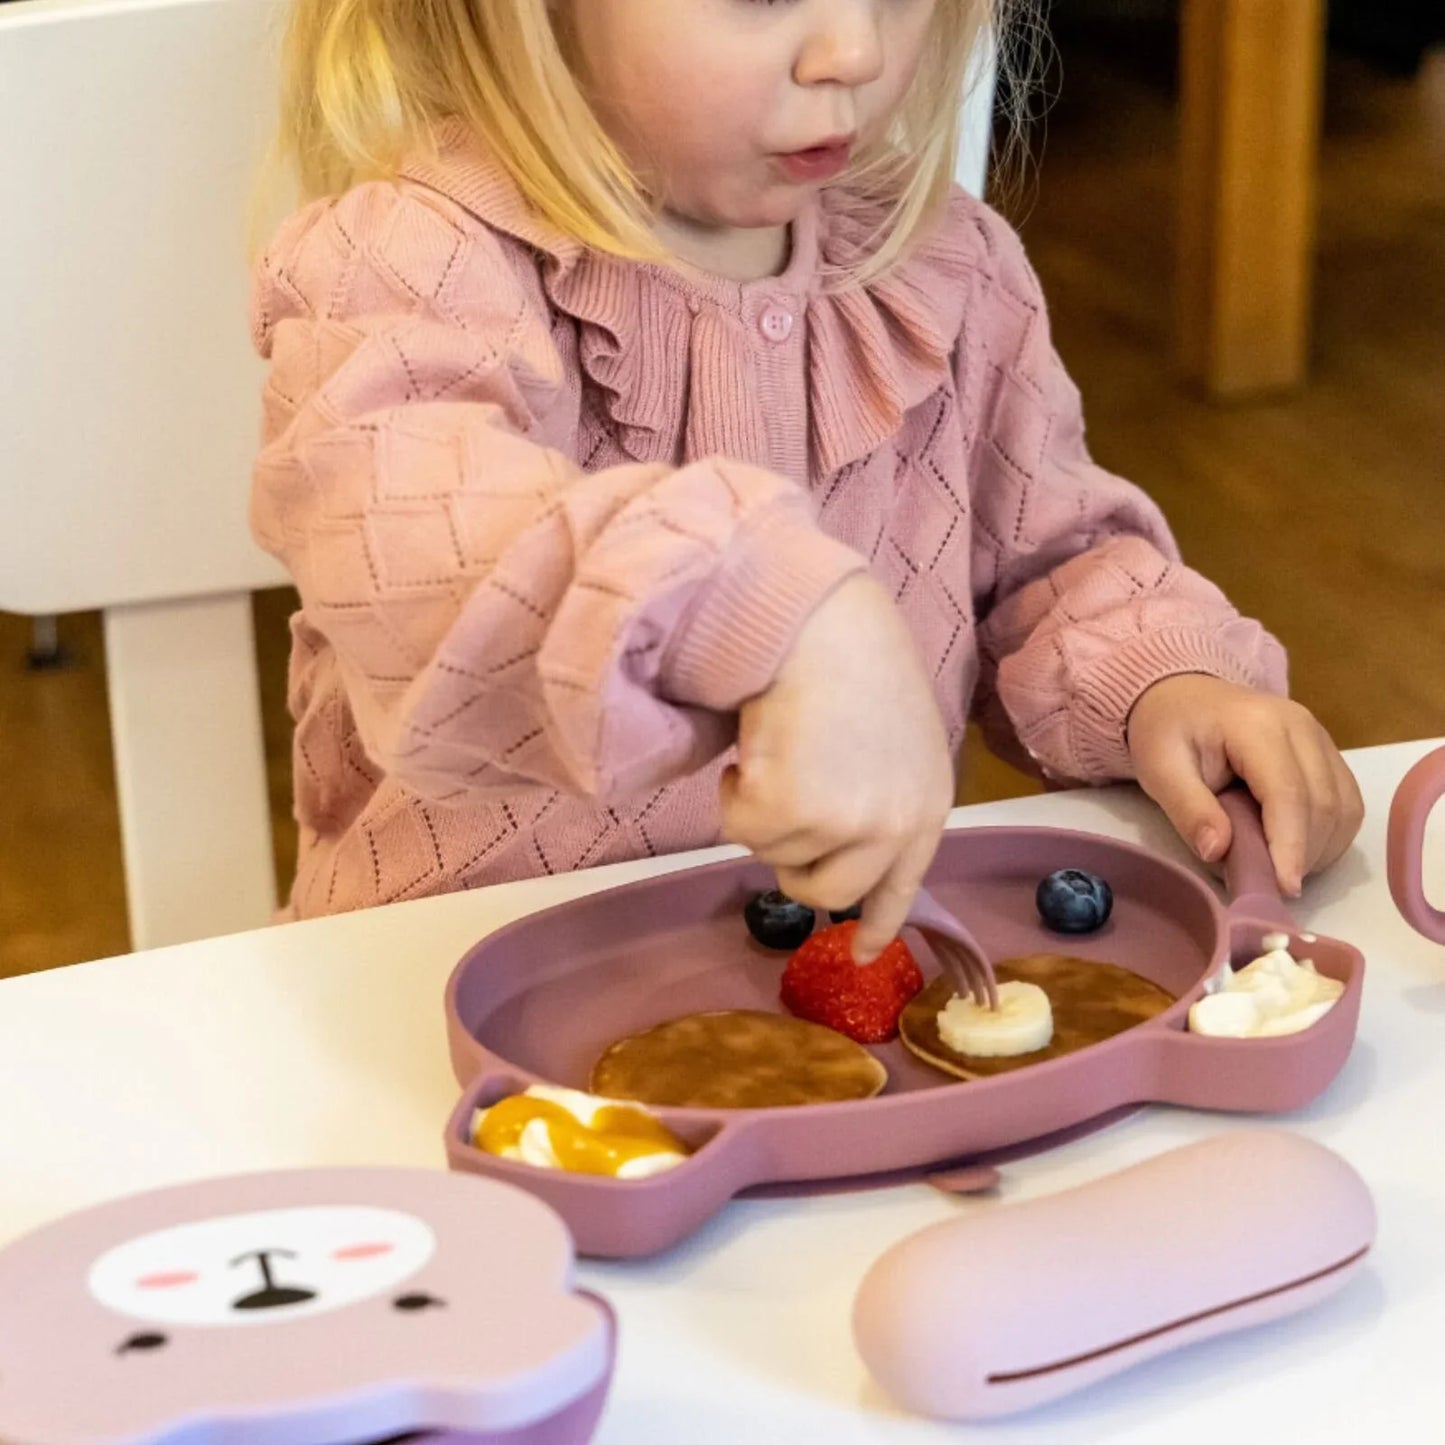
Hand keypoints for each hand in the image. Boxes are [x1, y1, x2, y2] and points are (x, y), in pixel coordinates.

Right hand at [719, 575, 954, 961]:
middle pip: (828, 890)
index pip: (901, 885)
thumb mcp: (889, 738)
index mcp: (927, 804)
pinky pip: (740, 830)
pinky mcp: (796, 813)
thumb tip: (830, 843)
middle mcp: (898, 825)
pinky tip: (752, 745)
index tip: (864, 955)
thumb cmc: (848, 658)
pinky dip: (732, 791)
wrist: (817, 617)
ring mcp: (849, 824)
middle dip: (792, 860)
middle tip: (778, 806)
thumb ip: (876, 794)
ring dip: (760, 810)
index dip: (878, 921)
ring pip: (776, 858)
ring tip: (776, 747)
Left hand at [1126, 675, 1363, 895]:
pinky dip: (1329, 836)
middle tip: (1270, 884)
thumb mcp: (1159, 768)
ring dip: (1321, 849)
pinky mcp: (1327, 752)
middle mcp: (1302, 727)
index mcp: (1258, 725)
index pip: (1288, 794)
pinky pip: (1346, 803)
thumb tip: (1217, 851)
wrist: (1180, 695)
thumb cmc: (1166, 731)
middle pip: (1324, 804)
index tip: (1283, 888)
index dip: (1289, 846)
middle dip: (1304, 854)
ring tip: (1280, 868)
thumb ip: (1188, 809)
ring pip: (1344, 808)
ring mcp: (1320, 738)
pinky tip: (1297, 850)